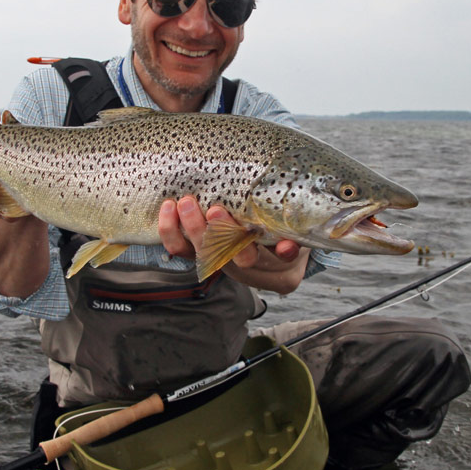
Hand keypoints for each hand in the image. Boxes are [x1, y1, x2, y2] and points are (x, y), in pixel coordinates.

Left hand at [159, 195, 301, 269]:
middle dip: (223, 235)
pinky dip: (171, 230)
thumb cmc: (287, 211)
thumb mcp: (299, 214)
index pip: (282, 262)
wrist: (263, 217)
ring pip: (204, 254)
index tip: (284, 245)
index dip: (283, 253)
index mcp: (281, 265)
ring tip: (187, 203)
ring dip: (193, 229)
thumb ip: (300, 216)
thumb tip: (298, 220)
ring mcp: (223, 260)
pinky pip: (180, 249)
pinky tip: (169, 208)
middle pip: (237, 259)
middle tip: (216, 211)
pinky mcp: (199, 250)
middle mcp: (250, 267)